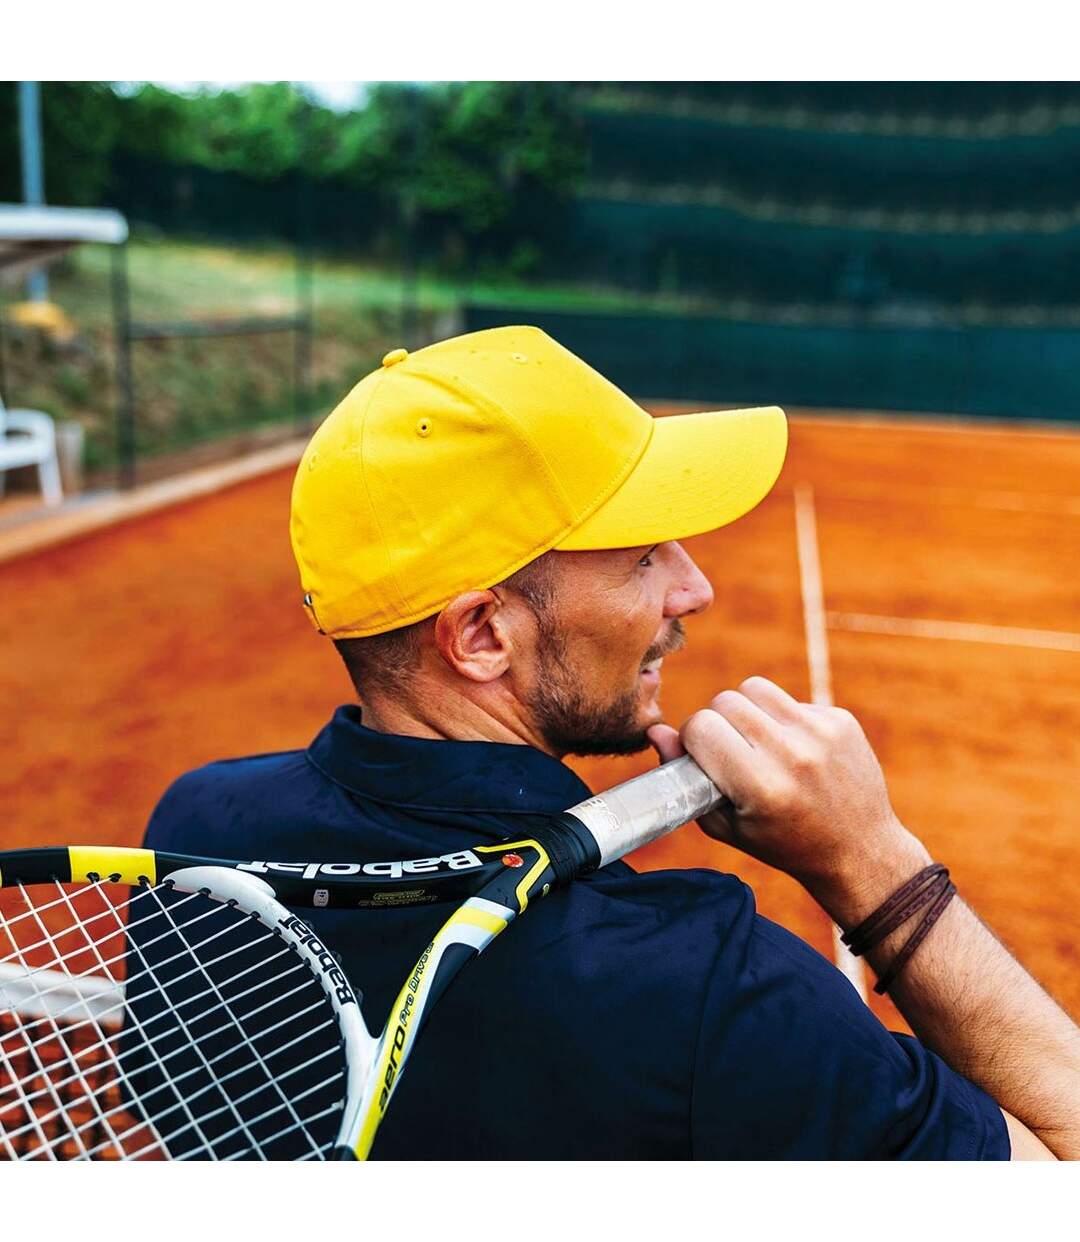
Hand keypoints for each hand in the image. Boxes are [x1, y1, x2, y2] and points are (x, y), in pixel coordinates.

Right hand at [647, 677, 927, 913]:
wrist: (859, 850)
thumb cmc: (782, 843)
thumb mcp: (726, 824)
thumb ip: (685, 778)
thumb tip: (656, 731)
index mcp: (761, 786)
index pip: (702, 726)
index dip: (693, 740)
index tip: (703, 758)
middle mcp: (793, 755)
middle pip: (725, 701)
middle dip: (717, 722)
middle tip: (730, 752)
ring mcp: (821, 733)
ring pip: (755, 689)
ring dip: (747, 711)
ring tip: (757, 743)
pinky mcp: (840, 720)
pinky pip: (789, 700)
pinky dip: (782, 719)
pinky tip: (793, 750)